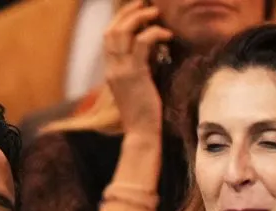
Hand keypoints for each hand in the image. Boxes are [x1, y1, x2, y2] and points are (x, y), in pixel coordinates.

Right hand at [103, 0, 173, 134]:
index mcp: (111, 70)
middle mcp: (112, 68)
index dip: (121, 19)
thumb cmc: (144, 112)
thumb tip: (154, 47)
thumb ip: (141, 65)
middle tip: (146, 4)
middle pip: (112, 30)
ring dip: (140, 18)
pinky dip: (155, 33)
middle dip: (129, 12)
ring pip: (123, 32)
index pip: (108, 37)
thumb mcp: (139, 84)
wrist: (142, 133)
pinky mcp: (135, 75)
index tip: (137, 9)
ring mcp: (121, 71)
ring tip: (156, 14)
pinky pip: (143, 44)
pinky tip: (167, 36)